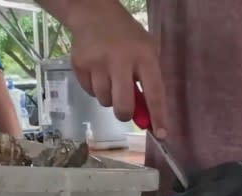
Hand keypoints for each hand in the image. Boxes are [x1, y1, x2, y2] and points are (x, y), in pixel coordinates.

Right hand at [65, 0, 167, 136]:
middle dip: (125, 114)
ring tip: (110, 78)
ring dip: (109, 97)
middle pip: (123, 106)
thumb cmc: (128, 39)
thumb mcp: (146, 52)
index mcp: (144, 56)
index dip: (158, 116)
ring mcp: (97, 63)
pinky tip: (98, 72)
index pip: (154, 93)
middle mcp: (120, 60)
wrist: (94, 14)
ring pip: (105, 101)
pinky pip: (90, 92)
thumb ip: (149, 83)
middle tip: (125, 110)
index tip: (161, 134)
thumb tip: (147, 119)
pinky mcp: (79, 66)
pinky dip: (95, 89)